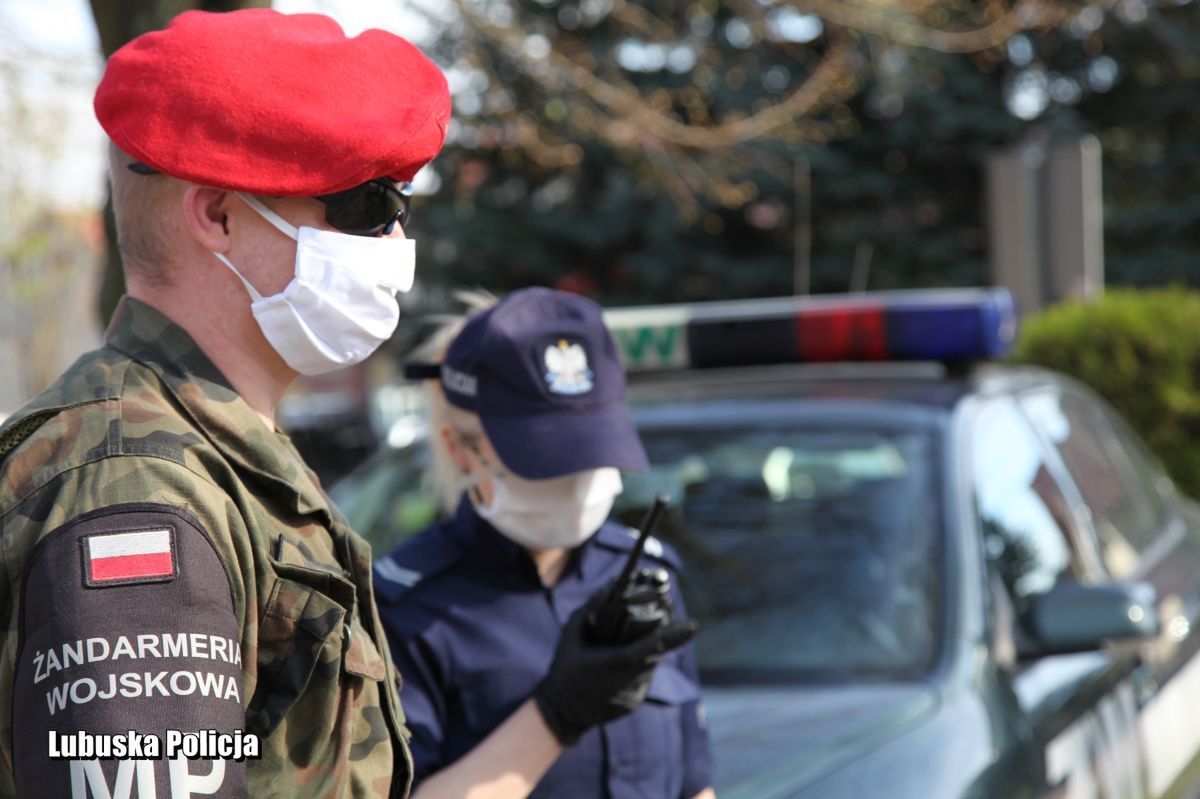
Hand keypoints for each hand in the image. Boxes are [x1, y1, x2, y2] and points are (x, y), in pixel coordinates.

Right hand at [533, 589, 697, 745]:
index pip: (649, 647)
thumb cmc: (565, 668)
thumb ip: (590, 610)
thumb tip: (609, 589)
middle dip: (664, 637)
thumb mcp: (570, 635)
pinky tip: (624, 664)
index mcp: (611, 662)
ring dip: (648, 652)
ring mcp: (632, 695)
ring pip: (650, 666)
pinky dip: (639, 668)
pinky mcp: (633, 703)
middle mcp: (625, 681)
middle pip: (654, 653)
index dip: (672, 636)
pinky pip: (643, 679)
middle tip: (669, 619)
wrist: (561, 711)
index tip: (692, 624)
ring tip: (631, 642)